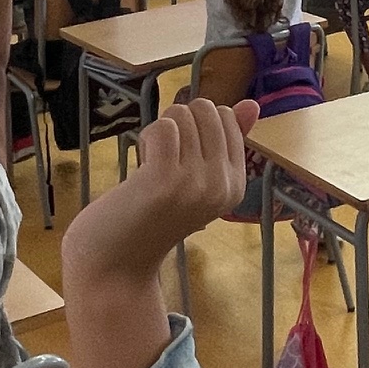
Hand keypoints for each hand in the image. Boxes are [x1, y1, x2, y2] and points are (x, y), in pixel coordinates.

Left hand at [62, 98, 259, 280]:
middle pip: (206, 109)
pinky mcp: (166, 180)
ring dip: (158, 132)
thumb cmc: (152, 215)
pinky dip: (146, 138)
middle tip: (164, 160)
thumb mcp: (197, 177)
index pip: (226, 117)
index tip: (181, 158)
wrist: (115, 263)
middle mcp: (223, 186)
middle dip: (178, 122)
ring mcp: (196, 183)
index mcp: (236, 185)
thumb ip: (225, 141)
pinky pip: (162, 127)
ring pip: (181, 114)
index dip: (195, 125)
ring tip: (151, 165)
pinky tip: (141, 166)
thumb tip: (252, 103)